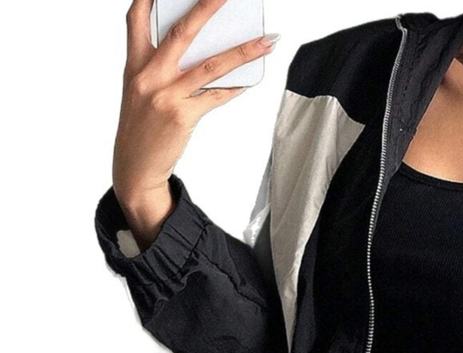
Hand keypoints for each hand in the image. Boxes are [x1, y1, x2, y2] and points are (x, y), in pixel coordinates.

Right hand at [113, 0, 278, 233]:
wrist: (135, 166)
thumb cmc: (142, 126)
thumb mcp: (139, 89)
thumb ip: (160, 66)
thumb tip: (202, 51)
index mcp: (134, 64)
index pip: (136, 18)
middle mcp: (148, 75)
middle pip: (180, 33)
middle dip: (206, 8)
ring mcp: (165, 95)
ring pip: (209, 65)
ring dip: (242, 52)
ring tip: (266, 41)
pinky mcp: (182, 116)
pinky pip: (215, 96)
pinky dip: (235, 87)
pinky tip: (251, 79)